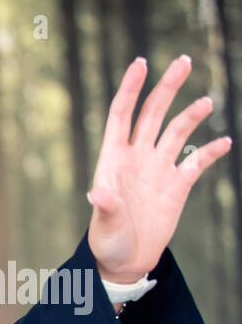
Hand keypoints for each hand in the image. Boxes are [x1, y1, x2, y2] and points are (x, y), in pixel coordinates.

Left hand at [88, 54, 230, 284]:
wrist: (125, 262)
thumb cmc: (107, 242)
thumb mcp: (104, 225)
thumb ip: (105, 206)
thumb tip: (99, 193)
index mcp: (113, 160)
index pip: (121, 116)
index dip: (130, 89)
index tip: (141, 63)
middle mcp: (137, 158)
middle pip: (152, 114)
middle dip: (167, 87)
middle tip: (184, 61)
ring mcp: (158, 169)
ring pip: (176, 131)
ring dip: (191, 116)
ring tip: (207, 103)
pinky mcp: (177, 185)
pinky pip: (197, 162)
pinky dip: (210, 151)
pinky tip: (224, 142)